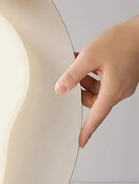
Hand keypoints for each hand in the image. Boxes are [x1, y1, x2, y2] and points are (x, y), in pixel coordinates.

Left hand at [55, 15, 138, 147]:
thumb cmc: (121, 41)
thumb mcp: (89, 56)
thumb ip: (72, 74)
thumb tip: (60, 88)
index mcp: (112, 92)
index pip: (96, 117)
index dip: (86, 131)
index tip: (79, 141)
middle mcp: (119, 91)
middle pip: (93, 100)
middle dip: (79, 89)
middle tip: (71, 73)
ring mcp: (123, 84)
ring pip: (97, 89)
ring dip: (85, 78)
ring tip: (79, 61)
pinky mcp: (124, 76)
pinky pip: (104, 81)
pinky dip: (94, 73)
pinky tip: (87, 60)